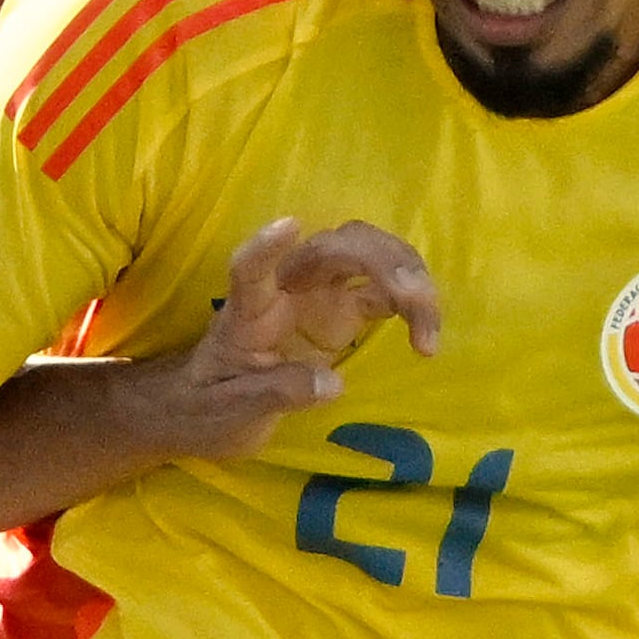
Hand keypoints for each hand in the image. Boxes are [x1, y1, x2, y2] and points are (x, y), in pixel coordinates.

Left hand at [135, 216, 442, 461]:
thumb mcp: (232, 411)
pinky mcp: (344, 312)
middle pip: (336, 247)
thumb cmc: (211, 405)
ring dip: (407, 277)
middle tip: (414, 301)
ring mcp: (319, 294)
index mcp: (248, 308)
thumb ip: (276, 393)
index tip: (290, 227)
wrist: (214, 409)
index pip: (251, 269)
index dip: (267, 247)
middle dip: (381, 262)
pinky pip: (385, 291)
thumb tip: (330, 384)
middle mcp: (287, 287)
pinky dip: (412, 306)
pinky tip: (425, 340)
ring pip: (369, 256)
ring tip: (427, 330)